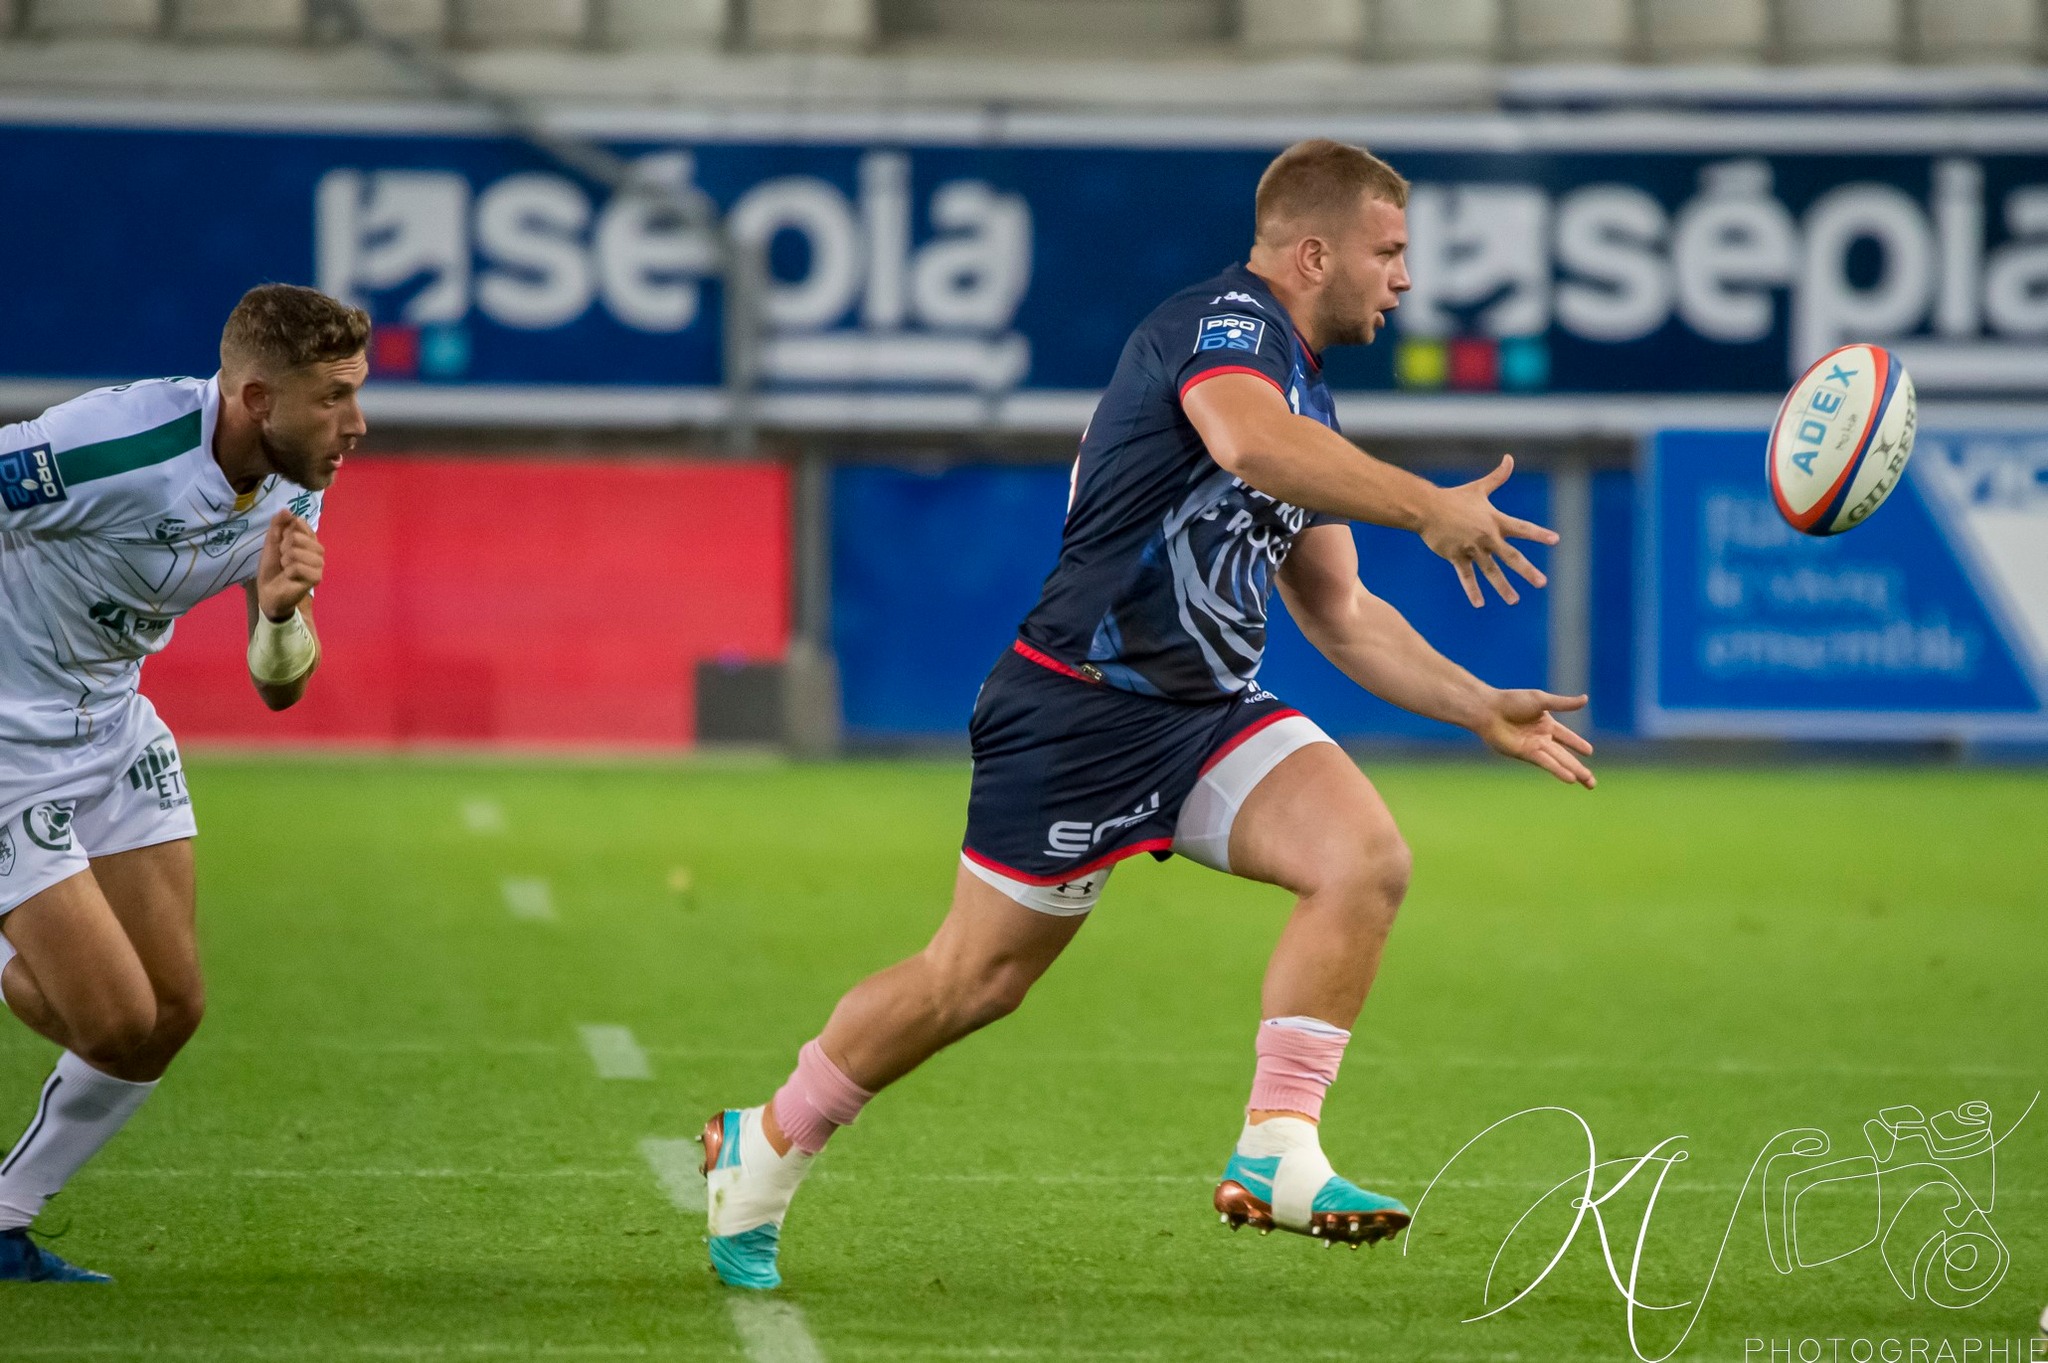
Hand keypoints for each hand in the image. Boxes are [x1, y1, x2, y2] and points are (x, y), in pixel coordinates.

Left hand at [256, 510, 322, 621]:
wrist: (268, 590)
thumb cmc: (272, 566)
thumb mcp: (271, 542)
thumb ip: (277, 525)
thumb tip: (287, 510)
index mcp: (308, 539)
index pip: (299, 523)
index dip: (285, 532)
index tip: (281, 543)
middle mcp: (317, 550)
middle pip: (296, 537)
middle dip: (283, 548)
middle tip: (283, 559)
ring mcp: (319, 564)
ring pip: (296, 552)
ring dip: (285, 561)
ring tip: (286, 568)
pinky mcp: (317, 578)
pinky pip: (298, 567)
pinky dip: (289, 572)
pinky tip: (290, 577)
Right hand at [1419, 455, 1558, 606]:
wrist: (1426, 507)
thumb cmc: (1453, 497)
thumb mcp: (1478, 488)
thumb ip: (1498, 476)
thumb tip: (1509, 458)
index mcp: (1495, 521)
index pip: (1522, 528)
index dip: (1539, 534)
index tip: (1555, 540)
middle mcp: (1487, 536)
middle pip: (1511, 556)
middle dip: (1527, 570)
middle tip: (1541, 583)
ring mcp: (1472, 548)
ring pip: (1491, 570)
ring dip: (1503, 587)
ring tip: (1514, 600)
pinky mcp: (1457, 556)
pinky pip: (1466, 576)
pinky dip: (1473, 590)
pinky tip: (1479, 603)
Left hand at [1472, 689, 1595, 788]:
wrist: (1488, 710)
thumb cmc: (1511, 701)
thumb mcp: (1541, 700)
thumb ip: (1563, 704)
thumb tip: (1586, 699)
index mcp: (1546, 723)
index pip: (1567, 737)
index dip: (1577, 744)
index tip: (1589, 752)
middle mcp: (1541, 738)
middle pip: (1565, 756)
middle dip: (1580, 768)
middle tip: (1592, 782)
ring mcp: (1534, 747)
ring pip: (1559, 761)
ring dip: (1574, 772)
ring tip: (1589, 784)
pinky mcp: (1525, 753)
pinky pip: (1546, 763)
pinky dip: (1558, 770)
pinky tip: (1570, 778)